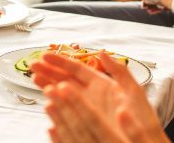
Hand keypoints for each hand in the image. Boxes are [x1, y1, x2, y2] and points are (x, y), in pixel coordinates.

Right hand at [34, 52, 167, 142]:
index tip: (45, 55)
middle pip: (65, 79)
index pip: (77, 69)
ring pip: (62, 93)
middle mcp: (91, 95)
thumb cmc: (141, 120)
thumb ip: (119, 71)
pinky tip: (45, 99)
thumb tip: (102, 52)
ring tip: (33, 79)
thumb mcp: (133, 92)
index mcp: (102, 84)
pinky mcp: (82, 121)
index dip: (60, 61)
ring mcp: (85, 108)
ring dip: (48, 85)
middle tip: (32, 66)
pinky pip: (64, 110)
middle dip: (48, 71)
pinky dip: (54, 103)